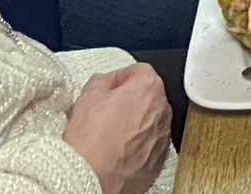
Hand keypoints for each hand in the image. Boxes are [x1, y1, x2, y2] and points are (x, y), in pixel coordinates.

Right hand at [62, 63, 168, 193]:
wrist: (94, 178)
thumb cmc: (92, 142)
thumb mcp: (87, 96)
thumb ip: (102, 81)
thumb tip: (105, 83)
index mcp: (149, 89)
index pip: (139, 71)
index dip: (120, 77)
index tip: (109, 86)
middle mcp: (162, 111)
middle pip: (147, 96)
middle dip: (128, 101)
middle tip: (106, 111)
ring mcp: (163, 137)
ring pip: (149, 121)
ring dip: (133, 124)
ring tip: (109, 134)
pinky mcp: (159, 160)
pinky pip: (149, 145)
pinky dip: (137, 145)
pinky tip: (117, 151)